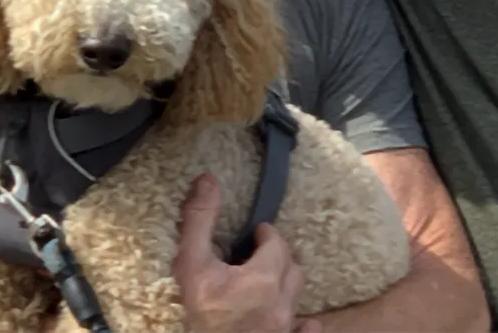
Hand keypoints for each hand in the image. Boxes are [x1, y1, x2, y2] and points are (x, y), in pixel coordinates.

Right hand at [173, 174, 319, 332]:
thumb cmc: (198, 317)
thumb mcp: (191, 266)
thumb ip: (200, 221)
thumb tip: (207, 179)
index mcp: (263, 280)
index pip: (277, 243)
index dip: (265, 236)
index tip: (254, 235)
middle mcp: (281, 306)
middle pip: (292, 268)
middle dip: (277, 257)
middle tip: (256, 257)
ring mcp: (285, 331)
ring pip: (297, 297)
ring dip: (285, 285)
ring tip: (264, 283)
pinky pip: (307, 331)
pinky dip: (302, 324)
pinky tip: (292, 321)